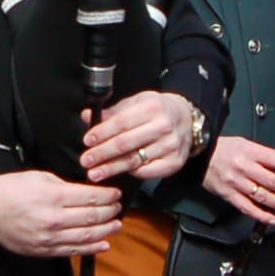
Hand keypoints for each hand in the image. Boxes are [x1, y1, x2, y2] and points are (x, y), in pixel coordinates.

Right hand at [0, 170, 123, 257]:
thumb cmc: (10, 190)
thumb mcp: (39, 177)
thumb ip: (64, 185)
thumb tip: (85, 192)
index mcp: (53, 197)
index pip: (91, 197)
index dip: (108, 196)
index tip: (116, 194)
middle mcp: (54, 219)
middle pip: (92, 217)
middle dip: (110, 212)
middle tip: (118, 208)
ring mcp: (49, 237)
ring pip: (86, 236)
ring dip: (105, 231)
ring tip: (116, 226)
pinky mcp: (43, 250)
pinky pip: (72, 251)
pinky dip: (91, 248)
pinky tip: (103, 244)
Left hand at [81, 91, 198, 183]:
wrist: (187, 119)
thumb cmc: (158, 110)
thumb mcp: (136, 103)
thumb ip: (112, 112)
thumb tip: (87, 116)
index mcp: (152, 107)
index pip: (121, 123)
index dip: (102, 133)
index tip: (87, 141)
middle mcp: (163, 126)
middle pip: (125, 143)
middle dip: (102, 153)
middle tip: (86, 160)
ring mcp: (170, 146)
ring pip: (134, 160)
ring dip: (112, 168)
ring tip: (95, 172)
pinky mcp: (174, 162)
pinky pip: (146, 172)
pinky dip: (131, 172)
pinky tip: (120, 171)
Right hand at [204, 134, 274, 225]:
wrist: (199, 155)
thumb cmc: (225, 149)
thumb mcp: (246, 144)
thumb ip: (264, 155)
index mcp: (252, 152)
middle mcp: (245, 167)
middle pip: (274, 182)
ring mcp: (236, 183)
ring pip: (264, 196)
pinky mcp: (228, 195)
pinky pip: (247, 208)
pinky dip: (262, 215)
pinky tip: (273, 220)